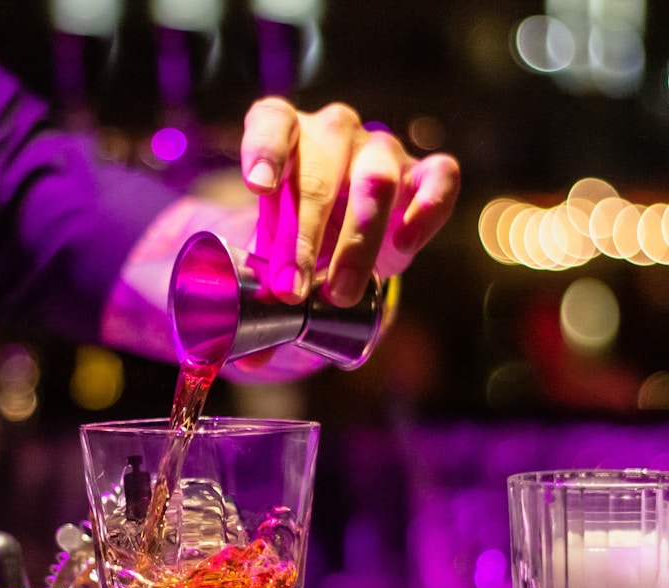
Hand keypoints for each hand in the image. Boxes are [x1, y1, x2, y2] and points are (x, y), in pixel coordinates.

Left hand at [240, 97, 459, 306]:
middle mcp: (332, 133)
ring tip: (340, 293)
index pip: (272, 125)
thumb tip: (250, 359)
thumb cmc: (298, 233)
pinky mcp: (424, 171)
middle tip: (292, 291)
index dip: (264, 152)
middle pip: (318, 174)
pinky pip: (439, 177)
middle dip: (303, 238)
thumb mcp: (271, 258)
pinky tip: (406, 244)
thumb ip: (259, 297)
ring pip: (376, 180)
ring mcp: (381, 148)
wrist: (345, 231)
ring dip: (357, 242)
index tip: (258, 186)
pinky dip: (427, 208)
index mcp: (285, 136)